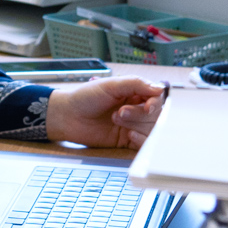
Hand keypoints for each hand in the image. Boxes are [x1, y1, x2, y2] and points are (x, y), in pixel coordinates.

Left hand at [44, 77, 164, 148]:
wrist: (67, 117)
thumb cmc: (85, 98)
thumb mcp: (110, 85)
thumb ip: (136, 84)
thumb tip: (160, 88)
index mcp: (134, 93)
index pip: (157, 99)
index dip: (154, 103)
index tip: (146, 107)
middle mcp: (136, 109)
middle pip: (155, 115)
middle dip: (138, 114)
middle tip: (119, 112)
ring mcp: (132, 125)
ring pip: (151, 129)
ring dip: (136, 125)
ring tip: (116, 120)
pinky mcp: (126, 141)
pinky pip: (144, 144)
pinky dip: (141, 140)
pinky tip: (129, 135)